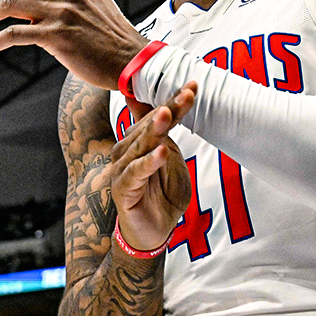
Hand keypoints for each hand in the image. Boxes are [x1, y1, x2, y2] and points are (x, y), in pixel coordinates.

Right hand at [109, 83, 197, 251]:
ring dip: (155, 129)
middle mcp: (127, 149)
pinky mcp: (123, 188)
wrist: (154, 230)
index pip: (158, 115)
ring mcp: (123, 168)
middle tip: (185, 94)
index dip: (175, 100)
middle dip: (169, 109)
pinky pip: (136, 172)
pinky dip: (149, 162)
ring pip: (141, 144)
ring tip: (168, 114)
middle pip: (150, 125)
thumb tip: (164, 104)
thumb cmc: (162, 192)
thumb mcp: (170, 159)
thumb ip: (166, 135)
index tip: (192, 85)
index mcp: (140, 140)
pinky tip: (161, 152)